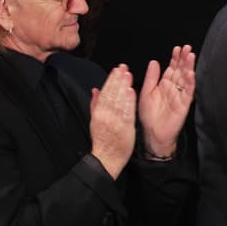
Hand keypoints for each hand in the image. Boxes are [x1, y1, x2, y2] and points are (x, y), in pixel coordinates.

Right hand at [89, 64, 136, 178]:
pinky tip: (132, 91)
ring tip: (128, 75)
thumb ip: (95, 104)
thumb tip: (95, 89)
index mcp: (98, 113)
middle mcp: (105, 115)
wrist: (107, 158)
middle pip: (112, 94)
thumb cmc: (102, 140)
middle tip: (123, 67)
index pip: (105, 93)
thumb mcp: (95, 120)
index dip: (111, 80)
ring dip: (123, 86)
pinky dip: (129, 101)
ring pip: (119, 101)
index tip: (116, 70)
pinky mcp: (124, 128)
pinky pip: (126, 112)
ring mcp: (115, 121)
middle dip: (117, 79)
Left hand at [138, 45, 194, 158]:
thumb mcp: (146, 92)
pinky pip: (188, 92)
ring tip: (191, 56)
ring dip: (189, 67)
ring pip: (186, 79)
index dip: (175, 58)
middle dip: (184, 59)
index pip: (172, 68)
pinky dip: (190, 83)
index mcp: (164, 84)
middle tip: (187, 48)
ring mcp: (180, 96)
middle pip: (181, 70)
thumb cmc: (149, 115)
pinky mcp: (184, 104)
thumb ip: (151, 77)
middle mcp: (174, 88)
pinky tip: (191, 74)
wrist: (153, 134)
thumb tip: (154, 62)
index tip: (177, 48)